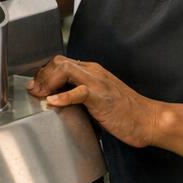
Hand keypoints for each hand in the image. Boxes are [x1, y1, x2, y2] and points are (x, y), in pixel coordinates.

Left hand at [27, 55, 160, 147]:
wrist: (149, 120)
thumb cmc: (126, 113)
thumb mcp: (99, 101)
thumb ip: (81, 97)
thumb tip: (60, 102)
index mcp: (93, 72)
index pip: (62, 63)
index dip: (44, 73)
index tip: (36, 86)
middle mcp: (94, 72)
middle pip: (59, 62)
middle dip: (42, 75)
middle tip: (33, 90)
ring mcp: (98, 83)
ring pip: (65, 69)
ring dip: (47, 81)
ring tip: (39, 94)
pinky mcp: (101, 96)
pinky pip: (79, 91)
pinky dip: (62, 96)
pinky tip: (52, 102)